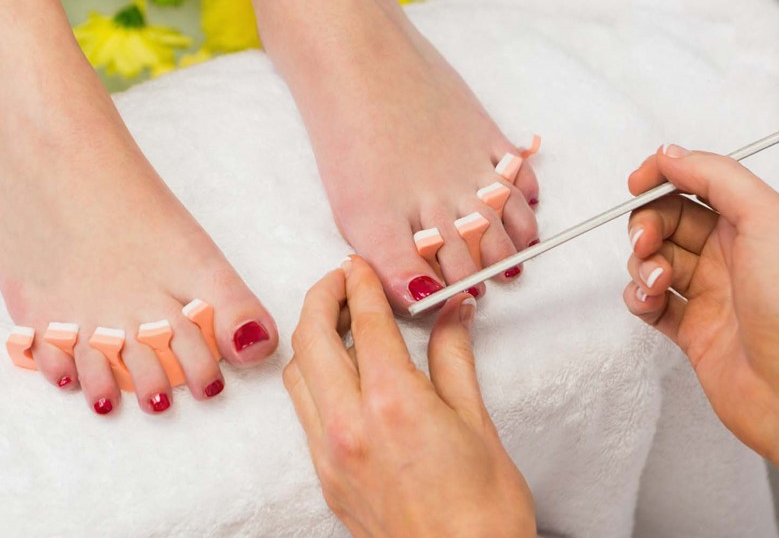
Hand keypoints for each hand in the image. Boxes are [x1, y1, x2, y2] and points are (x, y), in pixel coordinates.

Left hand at [284, 256, 533, 537]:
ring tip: (339, 322)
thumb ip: (454, 360)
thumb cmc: (481, 515)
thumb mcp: (477, 424)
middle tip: (341, 280)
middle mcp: (350, 425)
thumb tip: (452, 316)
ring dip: (311, 337)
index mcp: (393, 404)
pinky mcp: (326, 477)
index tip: (361, 265)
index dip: (362, 283)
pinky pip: (303, 412)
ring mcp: (331, 453)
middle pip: (312, 337)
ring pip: (297, 374)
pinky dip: (313, 378)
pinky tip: (340, 373)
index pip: (365, 322)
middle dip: (322, 297)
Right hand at [624, 145, 778, 534]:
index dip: (663, 177)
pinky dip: (639, 297)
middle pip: (668, 220)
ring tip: (657, 282)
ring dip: (642, 264)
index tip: (638, 182)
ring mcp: (711, 292)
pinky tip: (650, 301)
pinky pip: (648, 301)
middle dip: (647, 224)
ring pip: (653, 260)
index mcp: (756, 223)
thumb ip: (718, 177)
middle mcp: (733, 254)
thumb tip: (673, 155)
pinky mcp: (692, 328)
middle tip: (647, 240)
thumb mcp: (770, 219)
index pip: (697, 183)